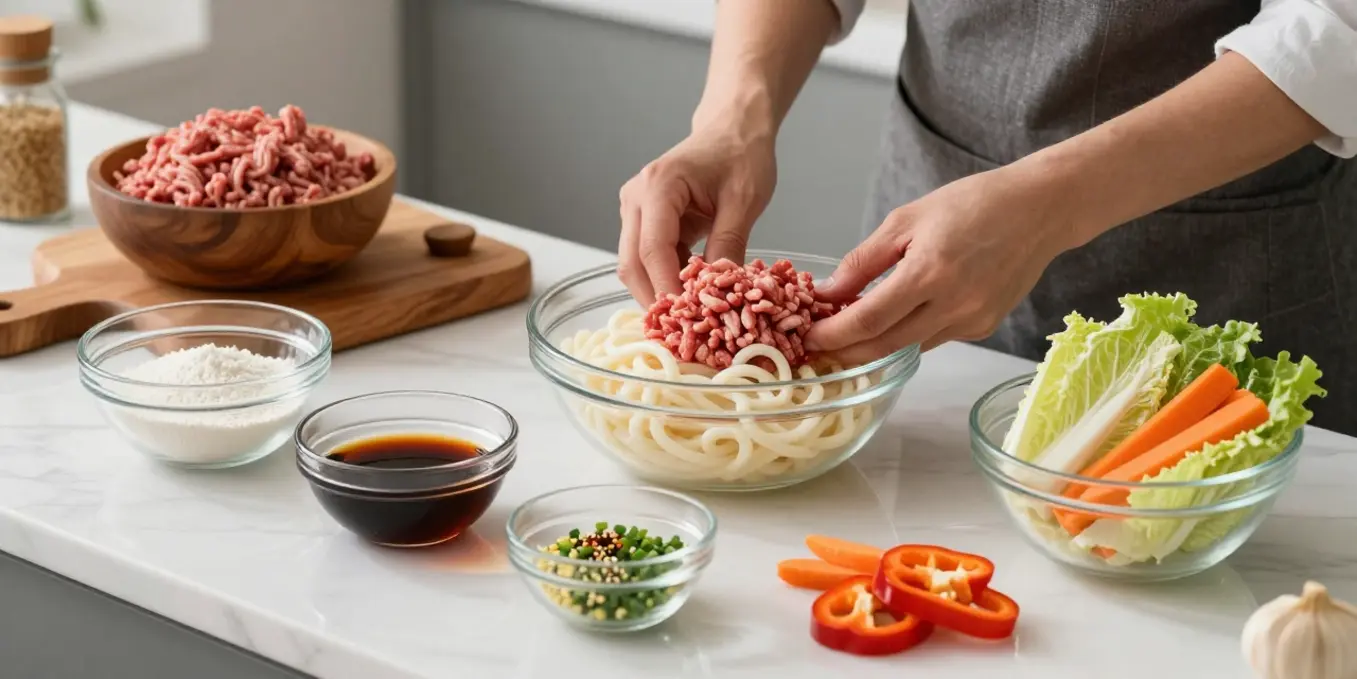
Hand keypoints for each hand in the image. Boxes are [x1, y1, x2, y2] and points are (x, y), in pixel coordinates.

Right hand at [617, 127, 775, 304]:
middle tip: (685, 333)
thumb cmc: (741, 155)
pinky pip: (648, 259)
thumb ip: (729, 244)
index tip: (687, 321)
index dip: (666, 289)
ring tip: (690, 321)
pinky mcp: (643, 221)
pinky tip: (691, 298)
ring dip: (659, 293)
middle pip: (632, 263)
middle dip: (656, 300)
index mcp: (658, 185)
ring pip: (634, 265)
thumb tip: (721, 292)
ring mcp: (635, 209)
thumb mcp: (744, 200)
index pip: (652, 249)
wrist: (732, 129)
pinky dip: (666, 280)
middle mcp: (636, 197)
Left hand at [805, 168, 1075, 361]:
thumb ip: (863, 261)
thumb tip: (828, 294)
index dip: (833, 335)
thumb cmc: (971, 204)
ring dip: (875, 345)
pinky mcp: (984, 328)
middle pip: (884, 346)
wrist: (1039, 210)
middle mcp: (952, 306)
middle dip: (846, 351)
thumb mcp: (906, 220)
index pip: (868, 321)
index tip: (808, 337)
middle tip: (819, 345)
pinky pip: (934, 339)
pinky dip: (908, 334)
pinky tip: (897, 318)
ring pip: (908, 348)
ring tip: (850, 331)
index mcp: (929, 273)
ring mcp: (971, 321)